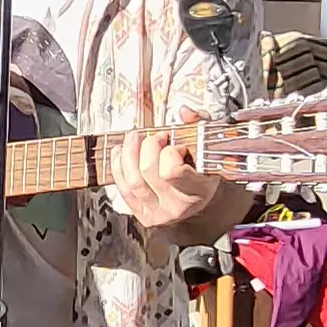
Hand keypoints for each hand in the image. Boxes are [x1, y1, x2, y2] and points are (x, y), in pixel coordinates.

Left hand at [112, 131, 227, 232]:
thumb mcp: (208, 145)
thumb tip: (185, 112)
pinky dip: (118, 167)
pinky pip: (123, 189)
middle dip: (149, 146)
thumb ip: (200, 124)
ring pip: (132, 180)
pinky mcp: (142, 214)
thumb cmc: (204, 171)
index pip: (172, 172)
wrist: (201, 200)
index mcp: (197, 189)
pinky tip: (121, 152)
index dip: (170, 152)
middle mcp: (176, 205)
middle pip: (148, 171)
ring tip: (133, 138)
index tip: (175, 145)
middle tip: (156, 137)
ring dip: (129, 153)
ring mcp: (157, 212)